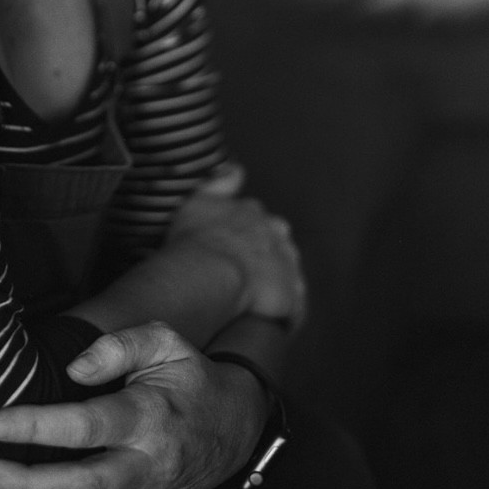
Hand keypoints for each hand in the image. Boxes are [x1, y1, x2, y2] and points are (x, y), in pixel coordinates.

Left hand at [0, 321, 266, 488]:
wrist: (233, 426)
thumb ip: (118, 344)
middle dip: (26, 484)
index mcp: (151, 415)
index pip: (87, 426)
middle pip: (83, 487)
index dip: (37, 426)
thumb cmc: (190, 376)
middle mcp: (146, 461)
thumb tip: (75, 369)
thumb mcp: (164, 341)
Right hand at [164, 164, 305, 327]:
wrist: (210, 273)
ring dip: (274, 284)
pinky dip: (282, 313)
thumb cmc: (196, 238)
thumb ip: (219, 183)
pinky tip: (265, 319)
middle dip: (265, 257)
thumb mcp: (197, 199)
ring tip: (252, 301)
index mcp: (254, 212)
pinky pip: (292, 308)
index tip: (231, 247)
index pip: (257, 221)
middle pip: (276, 246)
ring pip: (286, 275)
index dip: (244, 236)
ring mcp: (287, 267)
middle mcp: (277, 235)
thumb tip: (238, 169)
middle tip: (242, 274)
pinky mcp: (292, 298)